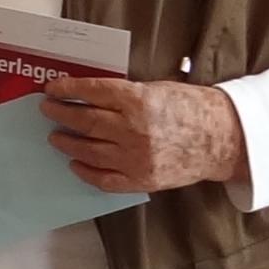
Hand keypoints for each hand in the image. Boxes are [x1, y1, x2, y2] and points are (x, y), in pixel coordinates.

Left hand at [37, 76, 243, 193]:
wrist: (222, 139)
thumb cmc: (191, 108)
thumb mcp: (157, 89)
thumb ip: (125, 94)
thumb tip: (88, 95)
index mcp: (139, 100)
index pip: (92, 92)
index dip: (68, 90)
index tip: (52, 89)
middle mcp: (134, 130)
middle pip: (85, 122)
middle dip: (61, 114)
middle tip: (47, 110)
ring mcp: (136, 158)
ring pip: (89, 151)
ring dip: (67, 142)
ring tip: (55, 136)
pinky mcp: (141, 179)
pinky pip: (104, 179)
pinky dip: (85, 171)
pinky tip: (76, 163)